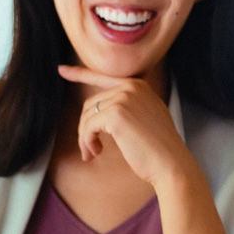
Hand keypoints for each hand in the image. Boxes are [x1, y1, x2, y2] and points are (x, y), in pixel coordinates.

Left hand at [57, 66, 198, 193]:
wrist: (171, 163)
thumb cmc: (158, 149)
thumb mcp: (145, 118)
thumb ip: (128, 107)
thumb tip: (98, 111)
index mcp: (140, 86)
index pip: (103, 78)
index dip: (80, 74)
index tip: (62, 70)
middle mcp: (132, 87)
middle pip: (92, 103)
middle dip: (86, 127)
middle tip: (90, 149)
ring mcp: (125, 98)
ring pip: (88, 115)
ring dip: (86, 137)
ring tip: (93, 153)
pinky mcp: (116, 114)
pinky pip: (88, 126)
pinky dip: (87, 142)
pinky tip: (96, 153)